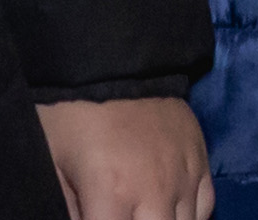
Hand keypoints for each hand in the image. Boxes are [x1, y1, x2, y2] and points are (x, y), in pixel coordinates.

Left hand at [34, 95, 211, 219]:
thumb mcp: (53, 160)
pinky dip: (188, 217)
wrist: (113, 55)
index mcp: (114, 194)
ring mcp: (184, 177)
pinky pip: (204, 208)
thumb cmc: (72, 108)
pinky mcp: (200, 159)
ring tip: (139, 212)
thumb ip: (67, 207)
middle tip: (117, 213)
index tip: (95, 216)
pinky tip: (167, 211)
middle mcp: (156, 193)